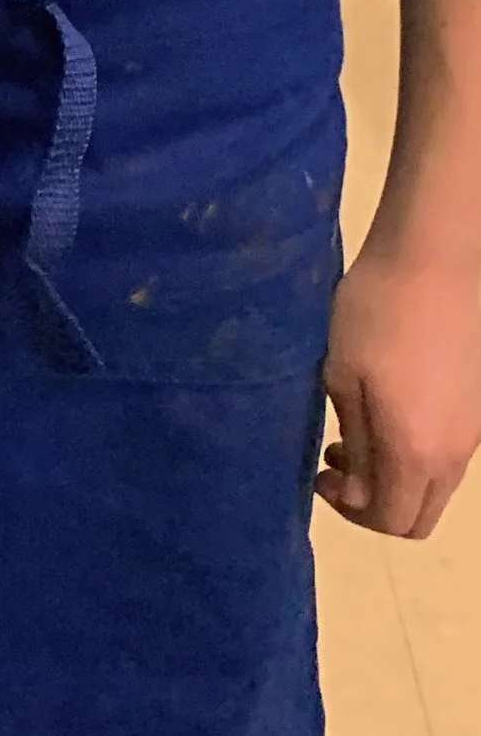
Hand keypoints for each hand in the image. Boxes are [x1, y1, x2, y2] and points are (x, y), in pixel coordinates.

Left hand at [318, 248, 480, 537]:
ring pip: (435, 487)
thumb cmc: (375, 315)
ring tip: (351, 431)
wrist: (434, 263)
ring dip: (393, 476)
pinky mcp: (477, 409)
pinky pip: (446, 457)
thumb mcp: (343, 377)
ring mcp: (473, 434)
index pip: (391, 520)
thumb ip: (353, 441)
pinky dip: (413, 454)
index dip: (349, 510)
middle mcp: (454, 456)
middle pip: (419, 516)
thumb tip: (356, 485)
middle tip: (334, 459)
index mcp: (417, 453)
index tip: (319, 471)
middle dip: (373, 502)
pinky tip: (383, 409)